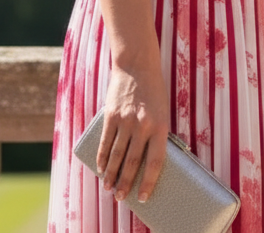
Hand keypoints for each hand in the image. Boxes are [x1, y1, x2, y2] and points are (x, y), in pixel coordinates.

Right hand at [97, 60, 169, 203]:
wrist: (136, 65)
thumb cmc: (153, 90)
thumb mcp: (162, 111)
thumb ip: (155, 133)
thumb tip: (147, 160)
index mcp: (160, 126)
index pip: (155, 162)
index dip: (148, 182)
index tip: (144, 197)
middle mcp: (142, 125)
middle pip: (132, 162)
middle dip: (126, 183)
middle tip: (121, 198)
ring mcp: (125, 120)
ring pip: (117, 155)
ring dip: (112, 174)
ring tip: (109, 188)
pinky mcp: (111, 114)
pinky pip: (106, 141)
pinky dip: (102, 157)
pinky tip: (101, 168)